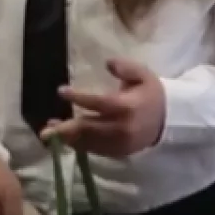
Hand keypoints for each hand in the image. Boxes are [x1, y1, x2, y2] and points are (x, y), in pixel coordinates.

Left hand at [40, 58, 165, 157]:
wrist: (170, 120)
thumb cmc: (151, 93)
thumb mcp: (143, 74)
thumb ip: (126, 67)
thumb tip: (108, 63)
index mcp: (126, 107)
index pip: (98, 103)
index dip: (78, 98)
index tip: (61, 91)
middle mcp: (122, 128)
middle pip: (89, 129)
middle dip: (65, 129)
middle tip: (45, 129)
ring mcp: (120, 143)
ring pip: (89, 142)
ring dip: (68, 138)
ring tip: (50, 130)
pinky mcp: (119, 152)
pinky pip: (95, 150)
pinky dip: (79, 145)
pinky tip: (66, 138)